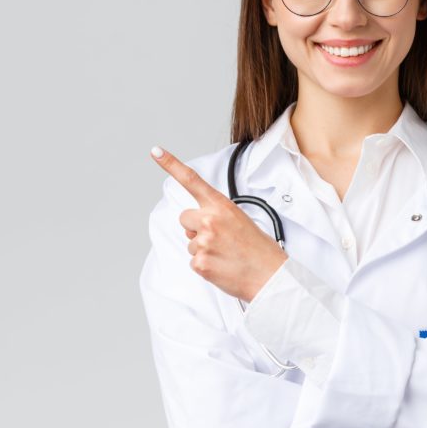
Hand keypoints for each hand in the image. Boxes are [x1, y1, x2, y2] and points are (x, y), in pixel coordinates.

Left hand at [150, 146, 288, 301]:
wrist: (270, 276)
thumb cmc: (259, 249)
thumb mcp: (240, 220)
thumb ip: (217, 215)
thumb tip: (198, 224)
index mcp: (221, 206)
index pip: (192, 180)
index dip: (171, 164)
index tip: (156, 152)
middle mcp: (209, 220)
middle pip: (184, 219)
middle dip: (195, 227)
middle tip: (218, 238)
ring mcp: (203, 242)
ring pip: (189, 242)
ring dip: (203, 248)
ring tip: (226, 254)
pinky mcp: (200, 262)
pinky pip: (193, 261)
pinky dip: (206, 265)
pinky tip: (222, 265)